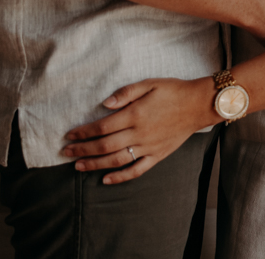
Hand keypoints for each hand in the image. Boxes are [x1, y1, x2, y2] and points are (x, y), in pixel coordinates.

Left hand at [61, 77, 216, 184]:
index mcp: (135, 114)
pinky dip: (120, 177)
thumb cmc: (173, 90)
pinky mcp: (157, 156)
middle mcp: (139, 133)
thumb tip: (104, 104)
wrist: (198, 105)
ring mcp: (148, 147)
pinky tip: (106, 180)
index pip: (102, 127)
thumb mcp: (149, 83)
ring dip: (95, 165)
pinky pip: (136, 170)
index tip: (69, 135)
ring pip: (116, 160)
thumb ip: (125, 93)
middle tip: (65, 153)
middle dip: (82, 150)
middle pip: (104, 145)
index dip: (83, 132)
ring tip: (78, 167)